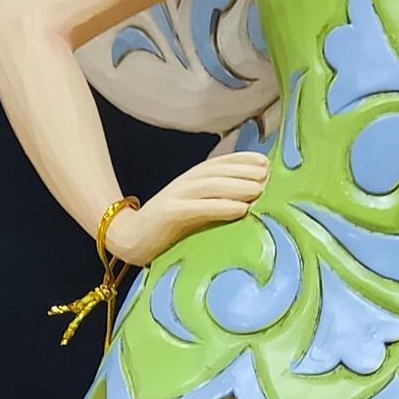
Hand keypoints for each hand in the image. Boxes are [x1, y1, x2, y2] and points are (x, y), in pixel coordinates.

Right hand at [106, 150, 270, 264]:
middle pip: (218, 172)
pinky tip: (241, 210)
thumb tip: (251, 199)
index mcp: (192, 179)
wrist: (129, 238)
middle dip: (244, 171)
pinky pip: (198, 208)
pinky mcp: (169, 214)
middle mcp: (184, 183)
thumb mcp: (195, 209)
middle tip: (269, 175)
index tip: (266, 163)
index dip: (243, 160)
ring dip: (237, 186)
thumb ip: (216, 201)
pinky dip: (221, 207)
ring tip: (260, 189)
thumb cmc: (168, 227)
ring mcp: (175, 196)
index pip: (220, 163)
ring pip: (210, 186)